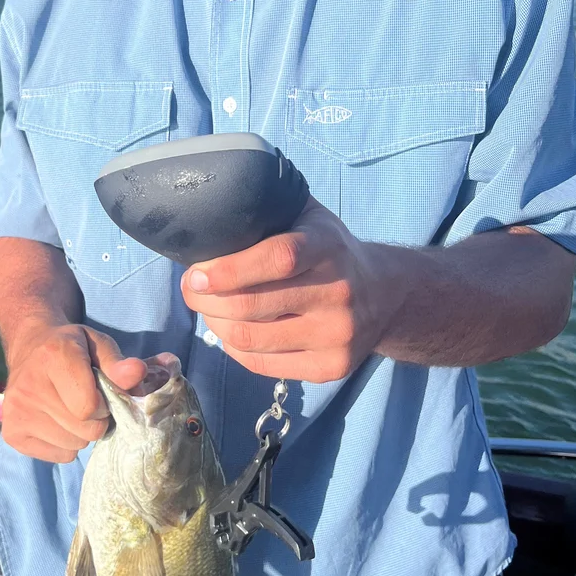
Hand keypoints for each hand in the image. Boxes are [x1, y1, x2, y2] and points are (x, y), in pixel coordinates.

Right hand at [2, 322, 146, 461]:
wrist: (30, 349)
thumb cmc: (72, 348)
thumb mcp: (98, 345)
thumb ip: (118, 363)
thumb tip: (137, 373)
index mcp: (53, 356)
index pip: (89, 407)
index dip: (103, 404)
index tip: (99, 391)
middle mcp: (28, 385)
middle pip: (85, 430)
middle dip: (95, 420)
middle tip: (87, 402)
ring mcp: (15, 412)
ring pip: (74, 446)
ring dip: (81, 433)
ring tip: (71, 409)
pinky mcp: (11, 433)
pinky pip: (60, 456)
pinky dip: (66, 444)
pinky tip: (56, 420)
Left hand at [180, 199, 402, 383]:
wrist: (385, 293)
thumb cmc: (328, 249)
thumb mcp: (308, 215)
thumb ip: (268, 208)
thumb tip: (208, 207)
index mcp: (327, 247)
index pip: (277, 259)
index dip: (229, 270)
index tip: (196, 274)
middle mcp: (338, 293)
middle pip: (252, 306)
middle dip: (205, 300)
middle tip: (191, 288)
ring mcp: (337, 335)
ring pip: (251, 339)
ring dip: (215, 324)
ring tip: (208, 308)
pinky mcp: (332, 368)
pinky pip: (262, 364)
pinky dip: (234, 348)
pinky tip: (231, 330)